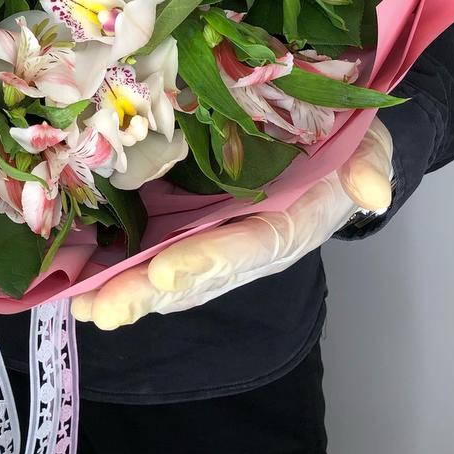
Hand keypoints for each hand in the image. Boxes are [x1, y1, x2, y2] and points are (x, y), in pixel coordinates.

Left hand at [72, 118, 393, 329]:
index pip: (248, 248)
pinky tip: (80, 280)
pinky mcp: (191, 220)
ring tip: (83, 307)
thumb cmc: (343, 144)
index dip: (208, 261)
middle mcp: (246, 242)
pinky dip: (119, 265)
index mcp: (288, 226)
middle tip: (104, 311)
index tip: (164, 272)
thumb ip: (371, 165)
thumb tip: (373, 193)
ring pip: (170, 269)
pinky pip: (155, 246)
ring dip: (127, 290)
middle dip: (151, 294)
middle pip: (198, 273)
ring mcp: (215, 235)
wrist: (329, 142)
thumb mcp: (366, 146)